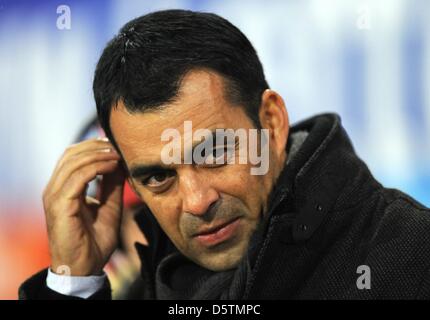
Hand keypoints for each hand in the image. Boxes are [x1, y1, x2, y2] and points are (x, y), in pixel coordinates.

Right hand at [43, 138, 124, 275]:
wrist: (85, 267)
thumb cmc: (95, 240)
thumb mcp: (109, 205)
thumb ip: (112, 184)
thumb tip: (120, 163)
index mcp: (63, 188)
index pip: (73, 155)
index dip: (95, 146)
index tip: (117, 146)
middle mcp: (54, 189)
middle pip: (71, 153)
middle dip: (97, 146)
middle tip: (118, 147)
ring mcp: (54, 196)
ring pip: (73, 161)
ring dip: (99, 155)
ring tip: (118, 156)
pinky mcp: (59, 205)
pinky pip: (77, 177)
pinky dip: (96, 167)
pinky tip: (113, 167)